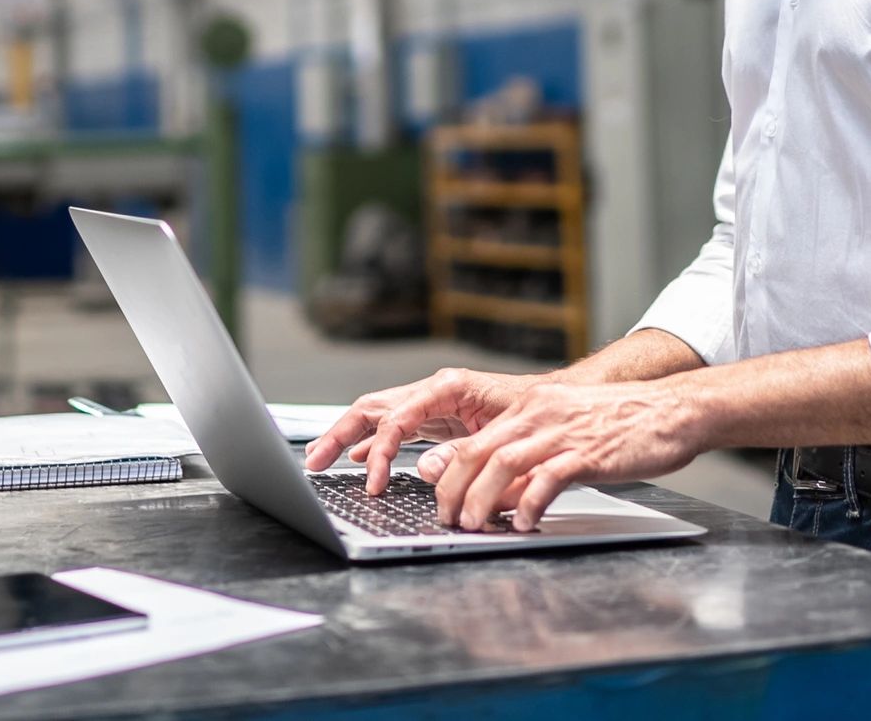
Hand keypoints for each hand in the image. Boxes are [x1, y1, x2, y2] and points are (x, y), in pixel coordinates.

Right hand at [303, 367, 539, 495]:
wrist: (557, 403)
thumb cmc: (535, 414)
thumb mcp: (502, 436)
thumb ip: (462, 453)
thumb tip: (423, 470)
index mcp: (447, 388)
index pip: (396, 418)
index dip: (379, 452)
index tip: (372, 483)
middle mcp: (433, 390)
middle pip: (372, 408)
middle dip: (339, 433)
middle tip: (313, 462)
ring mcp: (431, 402)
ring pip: (376, 415)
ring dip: (346, 436)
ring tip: (318, 458)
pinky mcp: (435, 417)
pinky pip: (393, 427)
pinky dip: (371, 441)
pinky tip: (356, 457)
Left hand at [426, 379, 703, 531]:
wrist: (673, 410)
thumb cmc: (623, 425)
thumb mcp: (568, 434)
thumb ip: (532, 461)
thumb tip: (499, 497)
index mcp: (532, 407)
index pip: (476, 440)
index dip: (451, 474)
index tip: (441, 501)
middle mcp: (541, 413)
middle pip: (480, 451)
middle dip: (456, 489)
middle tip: (449, 520)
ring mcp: (564, 431)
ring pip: (504, 462)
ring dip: (482, 498)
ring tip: (475, 525)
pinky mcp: (589, 451)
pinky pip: (549, 477)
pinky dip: (530, 502)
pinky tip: (525, 522)